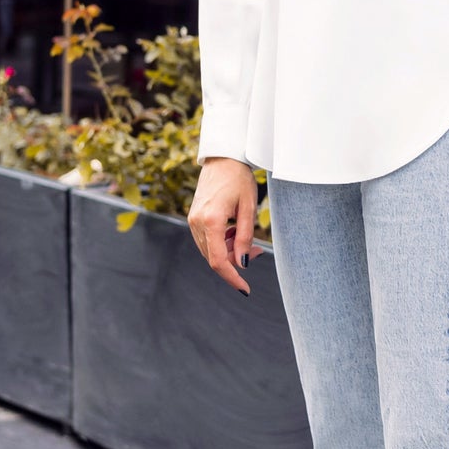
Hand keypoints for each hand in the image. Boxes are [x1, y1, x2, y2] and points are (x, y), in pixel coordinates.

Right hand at [188, 156, 265, 293]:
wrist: (223, 158)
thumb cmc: (239, 179)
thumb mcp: (248, 209)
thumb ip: (245, 237)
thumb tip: (244, 263)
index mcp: (211, 221)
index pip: (219, 261)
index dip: (232, 278)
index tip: (245, 289)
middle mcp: (197, 223)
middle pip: (214, 258)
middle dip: (235, 262)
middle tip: (256, 252)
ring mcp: (192, 220)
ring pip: (209, 251)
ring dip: (229, 252)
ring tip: (247, 239)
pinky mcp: (193, 217)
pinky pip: (206, 240)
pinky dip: (221, 243)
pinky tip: (234, 233)